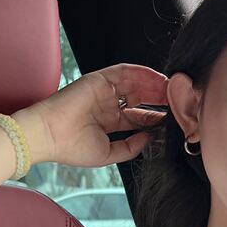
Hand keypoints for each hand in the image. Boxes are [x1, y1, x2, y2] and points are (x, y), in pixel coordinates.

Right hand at [26, 63, 168, 167]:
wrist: (49, 136)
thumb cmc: (71, 147)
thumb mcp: (108, 154)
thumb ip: (130, 147)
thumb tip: (149, 139)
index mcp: (108, 122)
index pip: (137, 116)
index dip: (155, 117)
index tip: (172, 120)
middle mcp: (107, 105)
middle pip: (139, 98)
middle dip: (159, 99)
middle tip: (178, 102)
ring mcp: (103, 91)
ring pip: (135, 84)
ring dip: (154, 85)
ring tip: (172, 90)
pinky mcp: (99, 80)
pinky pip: (125, 72)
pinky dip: (142, 73)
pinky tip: (157, 79)